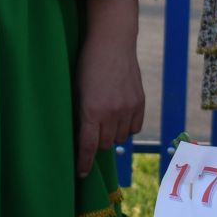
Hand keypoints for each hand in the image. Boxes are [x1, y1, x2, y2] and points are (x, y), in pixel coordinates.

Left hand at [73, 0, 144, 176]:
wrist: (112, 41)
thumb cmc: (87, 63)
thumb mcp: (77, 90)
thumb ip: (81, 114)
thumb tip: (82, 137)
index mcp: (92, 110)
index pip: (88, 146)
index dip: (84, 163)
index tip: (81, 174)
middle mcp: (112, 113)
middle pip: (103, 144)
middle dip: (96, 142)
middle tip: (91, 131)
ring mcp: (128, 108)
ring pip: (119, 138)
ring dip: (111, 134)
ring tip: (105, 119)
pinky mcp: (140, 103)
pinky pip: (134, 128)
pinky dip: (126, 127)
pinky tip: (118, 116)